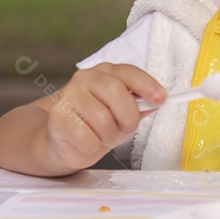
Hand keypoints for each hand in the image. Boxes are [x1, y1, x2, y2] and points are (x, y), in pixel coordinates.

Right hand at [43, 63, 164, 171]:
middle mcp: (85, 78)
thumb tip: (158, 101)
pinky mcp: (58, 116)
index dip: (146, 85)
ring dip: (108, 135)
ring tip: (102, 137)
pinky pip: (85, 136)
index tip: (161, 99)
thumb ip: (139, 106)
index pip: (128, 72)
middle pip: (117, 92)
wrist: (64, 143)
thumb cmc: (96, 126)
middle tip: (125, 129)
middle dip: (128, 117)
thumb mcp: (123, 115)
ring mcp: (68, 95)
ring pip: (102, 118)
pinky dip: (92, 146)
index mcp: (105, 72)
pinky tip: (87, 143)